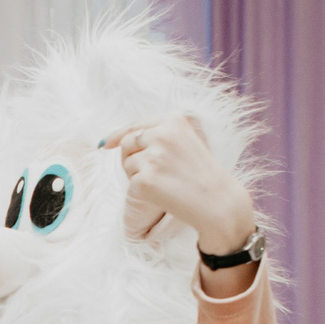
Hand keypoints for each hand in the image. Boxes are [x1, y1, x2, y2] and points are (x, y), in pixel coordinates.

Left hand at [107, 116, 255, 250]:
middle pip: (127, 143)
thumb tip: (109, 141)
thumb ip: (156, 135)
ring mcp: (153, 157)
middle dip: (133, 157)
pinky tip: (162, 193)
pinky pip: (130, 183)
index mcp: (173, 121)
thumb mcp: (185, 141)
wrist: (218, 202)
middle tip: (156, 172)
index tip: (106, 144)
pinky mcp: (145, 180)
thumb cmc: (201, 175)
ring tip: (164, 182)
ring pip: (127, 164)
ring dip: (138, 175)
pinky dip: (141, 191)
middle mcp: (161, 134)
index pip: (136, 125)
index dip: (118, 135)